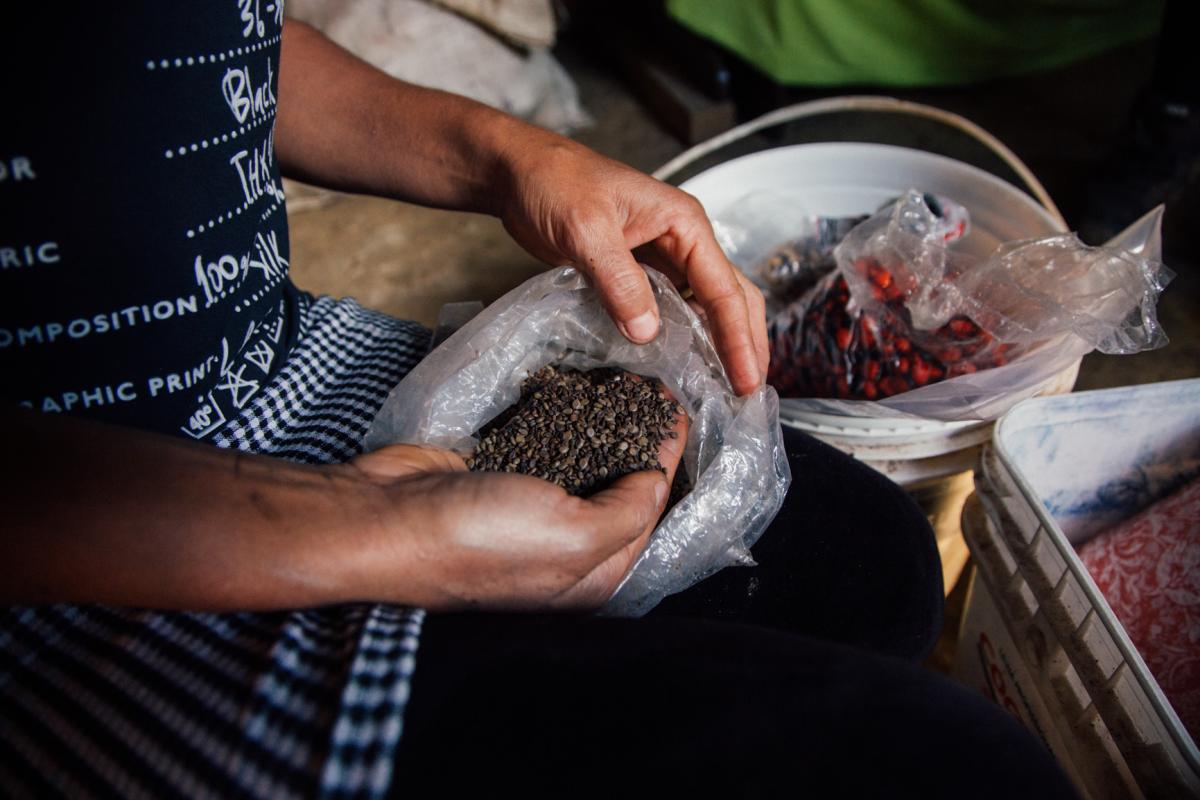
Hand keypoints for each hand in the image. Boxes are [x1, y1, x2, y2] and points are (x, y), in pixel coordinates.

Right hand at [347, 411, 689, 610]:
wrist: (384, 520)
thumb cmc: (481, 540)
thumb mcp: (573, 536)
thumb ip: (629, 511)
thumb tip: (657, 478)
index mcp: (591, 576)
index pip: (648, 513)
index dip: (667, 459)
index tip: (678, 409)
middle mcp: (566, 547)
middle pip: (619, 485)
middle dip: (641, 437)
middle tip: (655, 387)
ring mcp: (531, 510)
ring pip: (585, 459)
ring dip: (608, 420)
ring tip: (625, 380)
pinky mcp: (502, 475)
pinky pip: (545, 442)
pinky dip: (565, 416)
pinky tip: (580, 388)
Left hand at [495, 136, 768, 395]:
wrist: (520, 172)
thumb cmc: (555, 184)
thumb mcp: (586, 230)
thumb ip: (619, 281)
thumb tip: (648, 332)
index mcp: (684, 224)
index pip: (724, 289)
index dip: (738, 339)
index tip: (746, 380)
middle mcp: (682, 241)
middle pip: (729, 297)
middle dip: (743, 343)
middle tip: (747, 392)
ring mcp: (662, 257)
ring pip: (704, 306)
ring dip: (715, 344)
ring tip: (721, 388)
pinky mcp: (637, 273)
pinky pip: (670, 309)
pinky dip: (680, 339)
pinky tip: (678, 367)